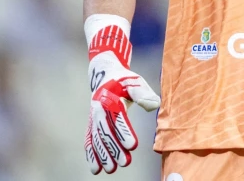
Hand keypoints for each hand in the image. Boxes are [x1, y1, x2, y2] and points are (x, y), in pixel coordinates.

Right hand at [84, 23, 159, 174]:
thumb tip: (154, 104)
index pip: (118, 117)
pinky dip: (91, 155)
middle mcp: (99, 109)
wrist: (104, 74)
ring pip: (97, 139)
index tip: (133, 145)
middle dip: (115, 148)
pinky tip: (96, 168)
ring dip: (103, 155)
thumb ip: (143, 93)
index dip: (124, 131)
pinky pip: (89, 140)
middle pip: (106, 131)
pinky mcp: (92, 124)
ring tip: (111, 169)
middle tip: (125, 161)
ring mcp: (93, 118)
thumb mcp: (134, 81)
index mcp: (110, 98)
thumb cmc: (123, 79)